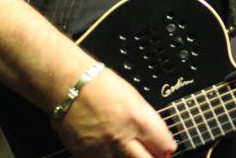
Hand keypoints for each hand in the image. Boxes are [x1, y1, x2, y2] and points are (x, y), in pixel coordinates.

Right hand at [55, 67, 176, 157]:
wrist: (68, 86)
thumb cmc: (98, 85)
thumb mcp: (133, 96)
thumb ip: (148, 119)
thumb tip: (159, 136)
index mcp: (137, 118)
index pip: (164, 144)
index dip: (167, 147)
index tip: (165, 148)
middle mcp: (121, 137)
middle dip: (153, 157)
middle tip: (151, 153)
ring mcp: (103, 149)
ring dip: (130, 157)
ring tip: (126, 147)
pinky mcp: (86, 155)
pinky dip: (112, 157)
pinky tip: (111, 150)